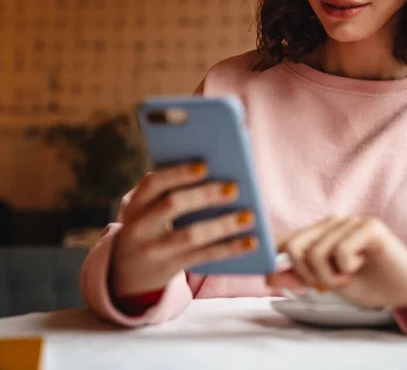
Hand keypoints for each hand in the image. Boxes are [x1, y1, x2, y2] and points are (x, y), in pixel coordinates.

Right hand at [110, 162, 257, 295]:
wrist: (125, 272)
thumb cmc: (150, 227)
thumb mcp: (148, 210)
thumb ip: (170, 193)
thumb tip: (219, 176)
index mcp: (136, 203)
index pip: (153, 182)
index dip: (178, 173)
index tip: (204, 165)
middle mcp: (140, 225)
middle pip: (172, 205)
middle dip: (204, 195)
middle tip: (234, 188)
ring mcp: (153, 249)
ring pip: (191, 235)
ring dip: (223, 224)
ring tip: (249, 216)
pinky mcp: (169, 268)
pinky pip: (204, 256)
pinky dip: (230, 248)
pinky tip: (251, 241)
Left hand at [267, 216, 406, 312]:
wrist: (406, 287)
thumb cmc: (368, 283)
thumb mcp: (327, 284)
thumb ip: (299, 277)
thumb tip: (267, 277)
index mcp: (319, 234)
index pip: (285, 240)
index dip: (272, 257)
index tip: (266, 274)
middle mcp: (332, 223)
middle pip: (294, 247)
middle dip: (307, 275)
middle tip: (328, 283)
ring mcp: (350, 221)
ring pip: (317, 253)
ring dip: (331, 277)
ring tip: (349, 275)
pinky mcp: (369, 226)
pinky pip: (340, 251)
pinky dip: (347, 268)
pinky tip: (361, 264)